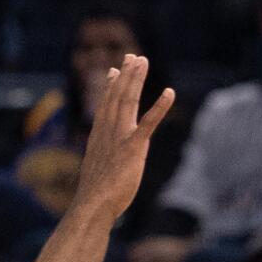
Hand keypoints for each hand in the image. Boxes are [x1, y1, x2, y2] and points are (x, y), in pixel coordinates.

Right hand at [70, 56, 173, 219]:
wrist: (92, 204)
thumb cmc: (95, 194)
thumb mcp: (98, 169)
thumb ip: (103, 158)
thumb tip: (104, 157)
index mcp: (99, 136)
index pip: (105, 104)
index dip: (111, 86)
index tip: (114, 70)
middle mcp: (108, 131)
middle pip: (117, 96)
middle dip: (126, 75)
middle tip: (134, 57)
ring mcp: (120, 137)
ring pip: (128, 101)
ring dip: (136, 79)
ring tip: (143, 61)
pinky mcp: (133, 147)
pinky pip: (148, 122)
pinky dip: (160, 106)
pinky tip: (169, 92)